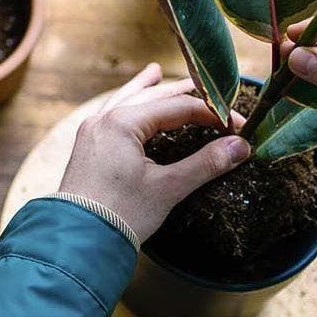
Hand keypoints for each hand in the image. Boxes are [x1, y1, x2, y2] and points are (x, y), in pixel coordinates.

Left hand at [58, 63, 250, 241]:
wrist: (76, 244)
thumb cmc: (120, 215)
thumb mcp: (168, 188)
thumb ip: (205, 164)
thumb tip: (240, 147)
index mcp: (123, 123)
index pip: (179, 107)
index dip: (212, 114)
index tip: (236, 127)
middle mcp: (105, 120)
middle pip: (152, 96)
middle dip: (182, 94)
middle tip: (210, 90)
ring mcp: (93, 133)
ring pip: (126, 100)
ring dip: (146, 89)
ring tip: (156, 73)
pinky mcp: (88, 148)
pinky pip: (111, 115)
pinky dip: (126, 105)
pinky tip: (128, 105)